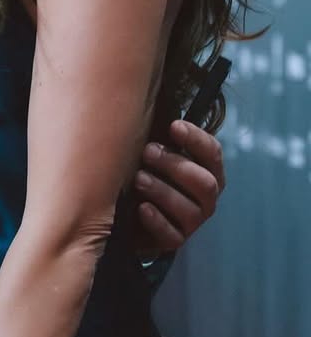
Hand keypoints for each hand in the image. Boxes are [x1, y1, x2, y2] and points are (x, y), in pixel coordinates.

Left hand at [132, 120, 224, 253]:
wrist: (125, 211)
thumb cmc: (140, 168)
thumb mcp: (148, 148)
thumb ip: (156, 130)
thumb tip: (141, 95)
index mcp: (204, 169)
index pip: (213, 153)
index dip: (196, 139)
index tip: (174, 126)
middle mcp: (205, 196)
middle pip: (205, 182)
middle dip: (175, 165)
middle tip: (147, 152)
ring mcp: (192, 220)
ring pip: (189, 208)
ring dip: (162, 190)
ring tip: (138, 178)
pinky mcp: (174, 241)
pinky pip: (172, 234)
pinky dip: (157, 219)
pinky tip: (141, 207)